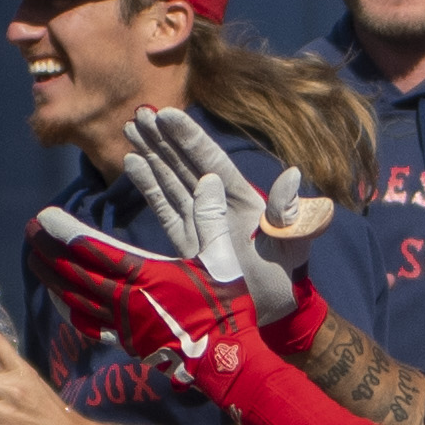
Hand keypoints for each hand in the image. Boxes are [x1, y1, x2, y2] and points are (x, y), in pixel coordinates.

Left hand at [33, 207, 279, 372]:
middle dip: (48, 250)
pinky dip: (67, 308)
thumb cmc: (226, 310)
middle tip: (29, 231)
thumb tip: (212, 179)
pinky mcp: (125, 341)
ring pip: (75, 297)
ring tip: (34, 258)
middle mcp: (126, 300)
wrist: (226, 361)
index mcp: (146, 276)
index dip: (64, 232)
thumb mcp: (222, 260)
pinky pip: (87, 323)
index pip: (93, 249)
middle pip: (75, 272)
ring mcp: (122, 323)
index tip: (44, 216)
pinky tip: (57, 298)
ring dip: (51, 277)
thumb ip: (211, 219)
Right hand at [125, 107, 322, 342]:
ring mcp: (199, 219)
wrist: (269, 311)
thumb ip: (289, 211)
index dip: (189, 138)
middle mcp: (217, 202)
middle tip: (140, 113)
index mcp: (242, 197)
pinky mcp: (186, 239)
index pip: (211, 160)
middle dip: (163, 139)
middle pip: (185, 163)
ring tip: (131, 128)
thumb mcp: (292, 241)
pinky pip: (164, 207)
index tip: (167, 114)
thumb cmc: (286, 274)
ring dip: (151, 155)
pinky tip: (133, 164)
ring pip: (171, 180)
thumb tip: (293, 174)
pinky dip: (148, 187)